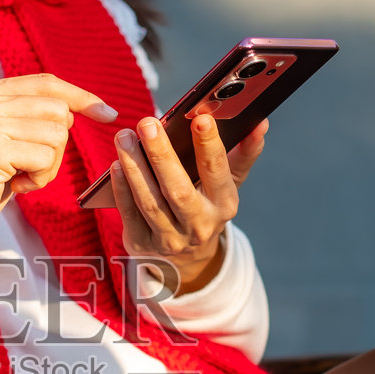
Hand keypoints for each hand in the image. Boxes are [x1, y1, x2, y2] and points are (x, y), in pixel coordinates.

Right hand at [0, 73, 116, 256]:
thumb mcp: (3, 138)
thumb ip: (28, 115)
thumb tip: (81, 106)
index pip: (45, 82)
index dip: (80, 97)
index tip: (107, 113)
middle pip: (56, 109)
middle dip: (57, 145)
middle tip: (31, 168)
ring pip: (56, 134)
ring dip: (49, 166)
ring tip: (19, 178)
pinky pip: (46, 158)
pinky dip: (40, 179)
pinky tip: (15, 188)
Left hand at [111, 113, 266, 294]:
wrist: (186, 256)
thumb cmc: (206, 204)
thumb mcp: (228, 183)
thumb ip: (243, 153)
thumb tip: (259, 123)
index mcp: (224, 204)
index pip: (217, 172)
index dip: (210, 145)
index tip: (201, 117)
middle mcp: (199, 225)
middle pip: (178, 189)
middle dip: (161, 155)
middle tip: (147, 123)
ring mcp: (170, 238)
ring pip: (150, 201)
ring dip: (135, 167)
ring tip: (125, 137)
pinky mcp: (143, 244)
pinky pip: (130, 214)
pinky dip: (122, 189)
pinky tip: (115, 165)